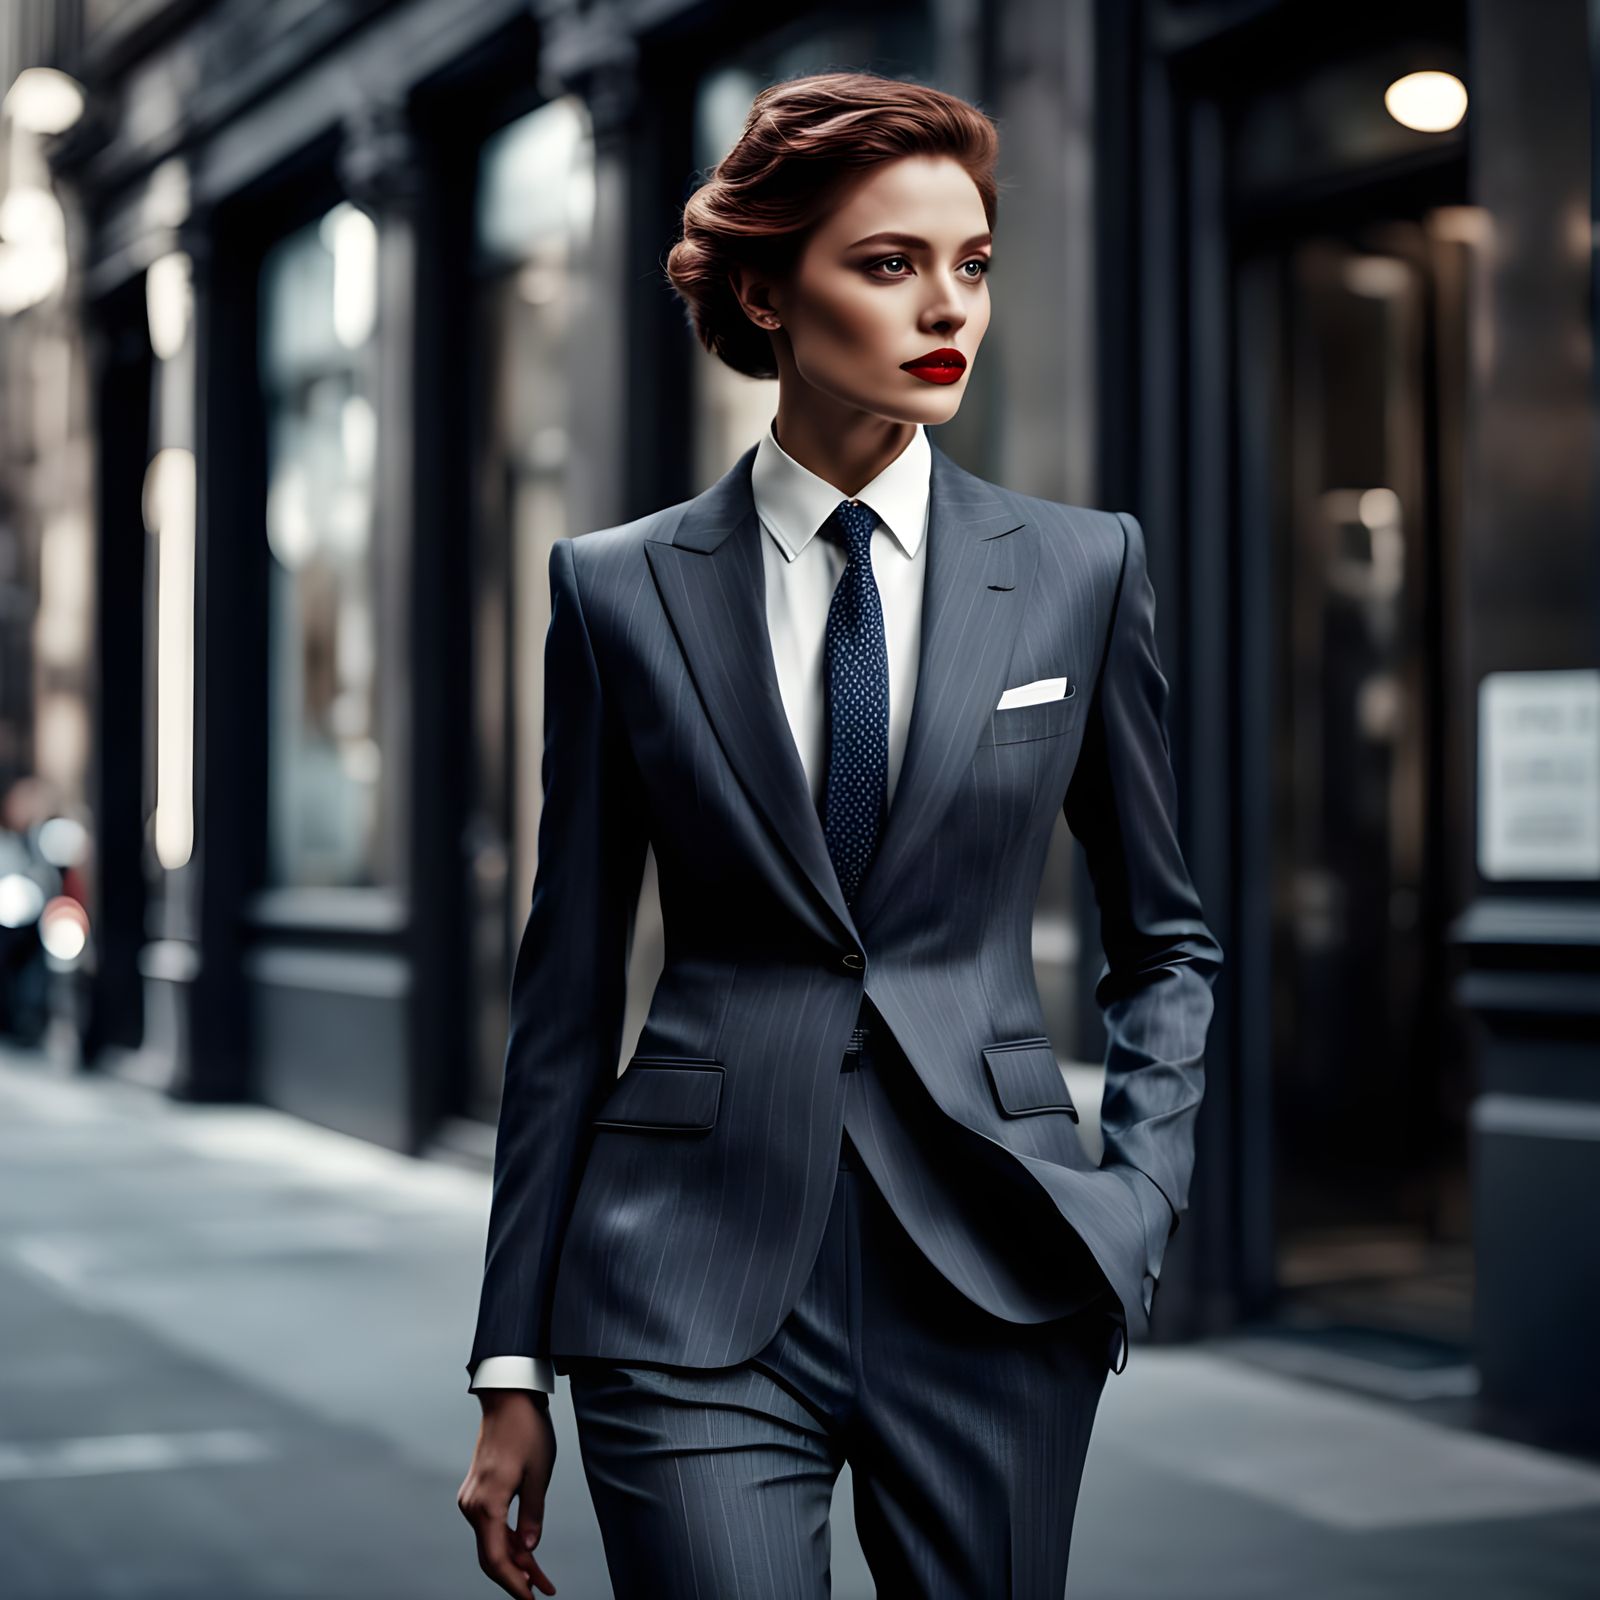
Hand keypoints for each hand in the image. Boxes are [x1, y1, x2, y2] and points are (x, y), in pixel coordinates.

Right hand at [458, 1390, 558, 1595]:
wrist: (507, 1399)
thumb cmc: (526, 1431)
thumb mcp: (539, 1473)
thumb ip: (533, 1514)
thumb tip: (529, 1550)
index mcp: (487, 1505)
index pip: (496, 1560)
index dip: (514, 1584)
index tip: (533, 1599)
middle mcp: (472, 1506)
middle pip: (491, 1555)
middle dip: (517, 1577)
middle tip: (543, 1591)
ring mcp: (471, 1499)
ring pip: (491, 1542)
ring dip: (515, 1560)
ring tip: (541, 1577)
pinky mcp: (476, 1493)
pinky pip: (490, 1526)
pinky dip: (508, 1541)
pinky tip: (527, 1551)